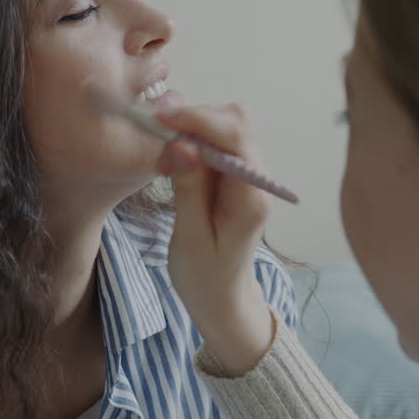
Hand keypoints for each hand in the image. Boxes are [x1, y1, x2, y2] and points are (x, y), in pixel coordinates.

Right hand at [156, 104, 275, 375]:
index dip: (197, 119)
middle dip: (196, 119)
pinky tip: (175, 162)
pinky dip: (194, 140)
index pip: (235, 135)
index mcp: (251, 197)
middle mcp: (258, 179)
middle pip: (236, 120)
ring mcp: (250, 174)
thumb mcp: (190, 238)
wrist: (222, 298)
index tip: (160, 120)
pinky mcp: (237, 174)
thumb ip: (189, 189)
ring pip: (227, 125)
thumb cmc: (205, 277)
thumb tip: (181, 145)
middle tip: (160, 142)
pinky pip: (219, 141)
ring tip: (165, 157)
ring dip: (193, 128)